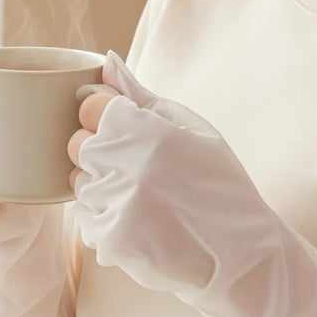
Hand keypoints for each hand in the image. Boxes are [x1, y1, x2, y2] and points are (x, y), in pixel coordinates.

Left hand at [65, 50, 282, 301]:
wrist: (239, 254)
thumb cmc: (220, 183)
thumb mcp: (193, 129)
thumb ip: (142, 96)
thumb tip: (106, 61)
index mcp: (145, 128)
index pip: (87, 106)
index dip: (105, 116)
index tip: (130, 133)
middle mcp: (124, 164)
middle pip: (77, 143)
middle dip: (100, 152)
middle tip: (140, 170)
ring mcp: (114, 203)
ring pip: (78, 182)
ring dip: (102, 187)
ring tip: (145, 199)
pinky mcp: (109, 239)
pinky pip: (85, 218)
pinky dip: (106, 219)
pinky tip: (142, 223)